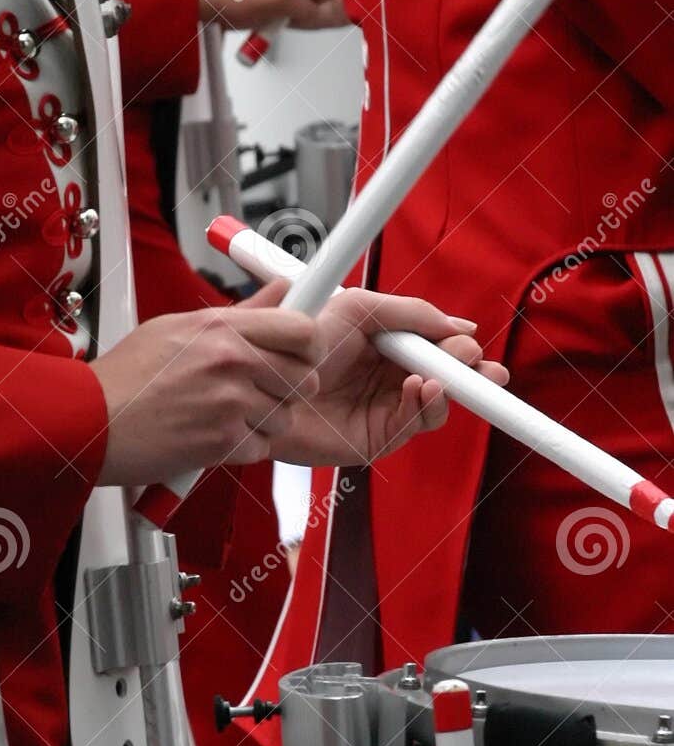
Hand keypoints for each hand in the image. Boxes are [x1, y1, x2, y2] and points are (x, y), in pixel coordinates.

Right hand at [93, 298, 322, 484]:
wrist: (89, 421)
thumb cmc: (126, 377)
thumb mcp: (179, 327)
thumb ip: (240, 313)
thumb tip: (281, 290)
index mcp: (221, 327)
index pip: (302, 328)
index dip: (311, 343)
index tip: (303, 351)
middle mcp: (230, 361)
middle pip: (305, 377)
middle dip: (291, 388)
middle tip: (263, 389)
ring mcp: (228, 403)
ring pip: (285, 416)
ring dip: (265, 421)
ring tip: (228, 414)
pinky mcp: (221, 442)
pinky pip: (261, 447)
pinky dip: (242, 447)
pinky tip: (214, 435)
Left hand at [272, 288, 509, 467]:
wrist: (267, 379)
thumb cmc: (302, 341)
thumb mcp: (359, 308)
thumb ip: (412, 313)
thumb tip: (462, 327)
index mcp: (391, 345)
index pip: (439, 346)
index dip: (460, 346)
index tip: (470, 342)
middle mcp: (392, 377)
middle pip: (450, 378)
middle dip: (471, 371)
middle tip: (478, 366)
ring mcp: (387, 408)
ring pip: (439, 403)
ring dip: (450, 389)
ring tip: (439, 377)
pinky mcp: (378, 436)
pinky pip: (416, 424)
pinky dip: (427, 406)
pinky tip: (421, 389)